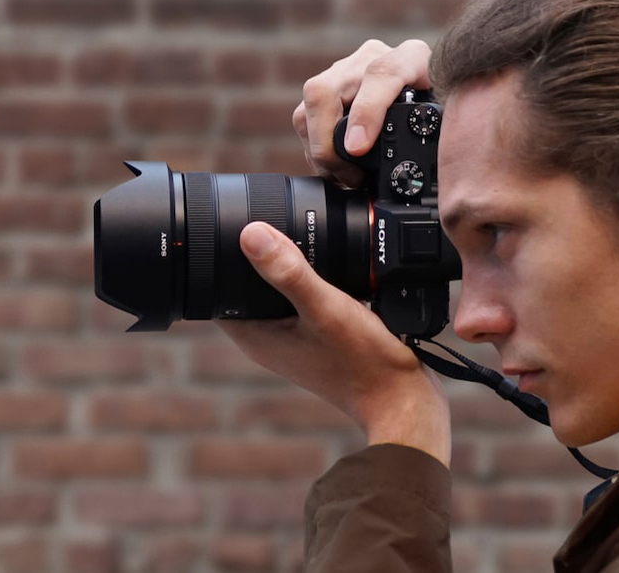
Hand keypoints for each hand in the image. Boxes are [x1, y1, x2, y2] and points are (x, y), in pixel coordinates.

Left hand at [217, 221, 451, 466]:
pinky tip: (330, 263)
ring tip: (301, 237)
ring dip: (286, 265)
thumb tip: (251, 234)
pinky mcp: (318, 336)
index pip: (215, 290)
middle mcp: (269, 338)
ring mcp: (294, 338)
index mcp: (256, 336)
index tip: (234, 225)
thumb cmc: (364, 364)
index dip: (220, 256)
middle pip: (247, 285)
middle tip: (272, 220)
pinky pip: (303, 298)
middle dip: (256, 254)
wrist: (403, 398)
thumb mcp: (325, 308)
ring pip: (277, 290)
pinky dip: (311, 278)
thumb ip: (289, 273)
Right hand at [293, 39, 432, 188]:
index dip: (366, 112)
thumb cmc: (447, 108)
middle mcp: (373, 56)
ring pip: (310, 104)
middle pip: (325, 90)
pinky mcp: (331, 86)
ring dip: (318, 148)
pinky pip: (306, 114)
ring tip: (344, 177)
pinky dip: (315, 146)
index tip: (358, 148)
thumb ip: (438, 132)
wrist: (436, 91)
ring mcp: (347, 69)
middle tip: (350, 177)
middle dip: (326, 143)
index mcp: (412, 57)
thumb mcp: (451, 119)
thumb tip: (425, 170)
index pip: (383, 74)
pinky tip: (335, 167)